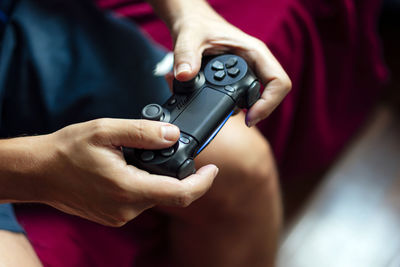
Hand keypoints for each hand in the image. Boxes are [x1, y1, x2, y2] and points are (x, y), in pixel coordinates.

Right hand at [0, 119, 217, 226]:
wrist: (40, 171)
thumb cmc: (67, 151)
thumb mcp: (106, 131)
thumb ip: (143, 132)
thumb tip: (173, 134)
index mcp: (129, 188)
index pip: (180, 193)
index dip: (203, 182)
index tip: (212, 168)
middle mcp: (127, 208)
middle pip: (170, 193)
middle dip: (179, 172)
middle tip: (170, 148)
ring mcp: (120, 215)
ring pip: (155, 196)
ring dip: (158, 176)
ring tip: (140, 155)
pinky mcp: (115, 215)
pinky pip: (140, 200)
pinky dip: (145, 183)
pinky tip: (130, 167)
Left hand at [148, 0, 291, 126]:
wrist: (191, 23)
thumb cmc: (197, 24)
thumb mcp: (189, 37)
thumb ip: (186, 55)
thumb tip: (184, 76)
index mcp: (253, 52)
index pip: (278, 82)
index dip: (269, 104)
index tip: (250, 117)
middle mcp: (254, 64)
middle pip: (270, 95)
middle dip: (255, 110)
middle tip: (235, 118)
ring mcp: (247, 73)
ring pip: (255, 99)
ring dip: (239, 109)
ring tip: (218, 110)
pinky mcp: (236, 80)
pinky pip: (242, 97)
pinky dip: (229, 105)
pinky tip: (214, 104)